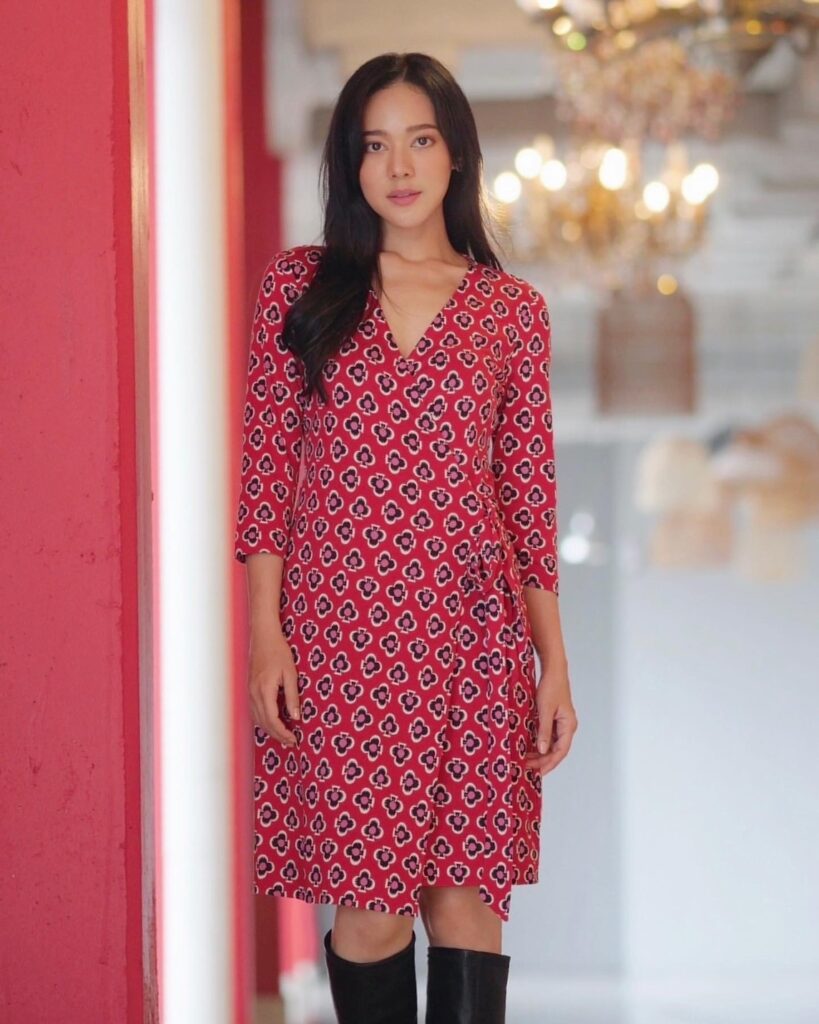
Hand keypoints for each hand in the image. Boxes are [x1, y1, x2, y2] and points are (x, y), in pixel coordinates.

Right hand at [248, 621, 300, 747]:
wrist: (264, 638)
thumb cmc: (279, 652)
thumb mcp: (291, 674)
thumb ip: (292, 696)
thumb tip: (296, 717)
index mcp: (265, 690)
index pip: (272, 719)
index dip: (283, 732)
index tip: (294, 739)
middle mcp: (254, 693)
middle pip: (264, 722)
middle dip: (277, 735)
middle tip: (291, 742)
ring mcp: (249, 692)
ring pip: (257, 719)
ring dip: (270, 730)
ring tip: (283, 736)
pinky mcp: (249, 689)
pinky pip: (254, 711)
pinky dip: (263, 721)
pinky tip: (272, 723)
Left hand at [525, 660, 577, 776]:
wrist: (553, 670)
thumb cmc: (551, 687)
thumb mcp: (545, 710)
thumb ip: (544, 731)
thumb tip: (542, 750)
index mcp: (568, 726)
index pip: (560, 752)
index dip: (549, 764)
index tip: (537, 773)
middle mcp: (567, 726)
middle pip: (556, 750)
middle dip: (542, 760)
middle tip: (526, 766)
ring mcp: (561, 723)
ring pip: (552, 744)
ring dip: (540, 752)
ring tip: (526, 759)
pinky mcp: (555, 718)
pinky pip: (548, 736)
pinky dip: (539, 742)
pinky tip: (528, 746)